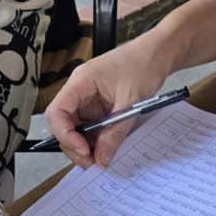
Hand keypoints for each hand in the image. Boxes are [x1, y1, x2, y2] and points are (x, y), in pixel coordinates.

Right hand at [44, 36, 172, 168]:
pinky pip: (92, 125)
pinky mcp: (99, 104)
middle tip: (92, 163)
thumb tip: (101, 159)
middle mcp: (80, 90)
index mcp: (81, 81)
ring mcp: (89, 97)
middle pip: (64, 123)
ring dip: (86, 144)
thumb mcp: (131, 102)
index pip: (57, 112)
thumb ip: (115, 132)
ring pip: (77, 127)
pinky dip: (97, 139)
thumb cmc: (144, 64)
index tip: (83, 151)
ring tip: (101, 158)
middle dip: (74, 145)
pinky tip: (107, 147)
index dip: (64, 135)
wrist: (159, 53)